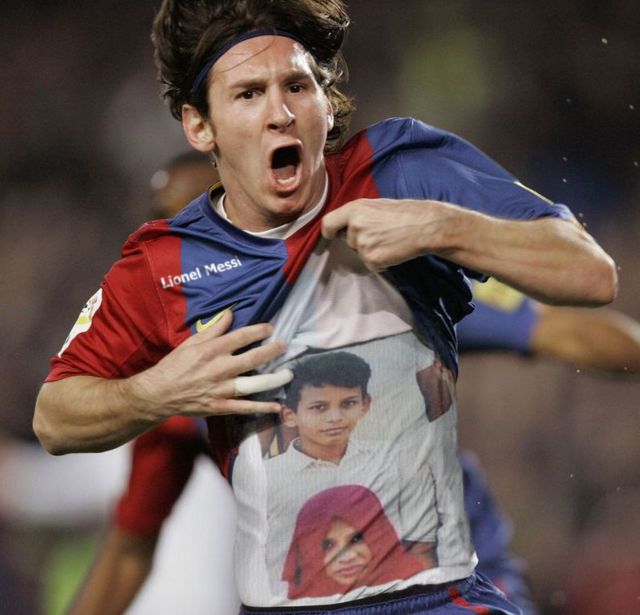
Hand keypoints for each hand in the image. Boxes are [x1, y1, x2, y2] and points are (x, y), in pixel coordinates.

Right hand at [129, 310, 290, 417]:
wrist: (158, 394)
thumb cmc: (174, 365)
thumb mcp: (191, 342)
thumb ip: (214, 329)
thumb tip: (230, 313)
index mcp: (212, 350)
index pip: (242, 337)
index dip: (259, 331)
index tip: (271, 329)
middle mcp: (220, 368)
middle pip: (254, 358)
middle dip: (273, 351)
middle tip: (285, 346)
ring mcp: (222, 389)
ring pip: (255, 383)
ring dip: (274, 379)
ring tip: (289, 374)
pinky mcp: (220, 406)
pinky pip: (245, 408)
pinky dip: (262, 407)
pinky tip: (277, 406)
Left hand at [321, 198, 455, 269]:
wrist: (425, 226)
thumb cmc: (404, 213)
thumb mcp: (375, 205)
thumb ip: (357, 214)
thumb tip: (342, 226)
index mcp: (354, 209)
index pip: (328, 224)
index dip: (328, 231)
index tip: (331, 235)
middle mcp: (354, 227)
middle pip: (347, 240)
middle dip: (359, 240)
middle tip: (380, 233)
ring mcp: (362, 245)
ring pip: (359, 253)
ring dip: (371, 251)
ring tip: (389, 240)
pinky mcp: (372, 261)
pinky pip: (370, 265)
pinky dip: (380, 262)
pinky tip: (392, 250)